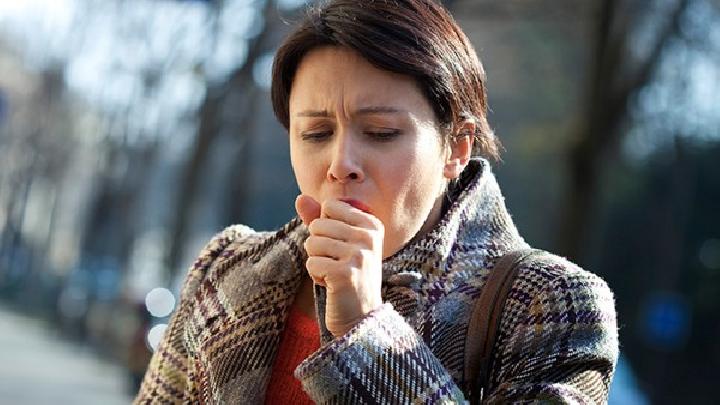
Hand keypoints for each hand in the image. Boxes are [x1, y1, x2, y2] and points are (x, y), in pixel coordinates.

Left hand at [296, 195, 384, 336]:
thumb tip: (300, 198)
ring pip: (312, 243)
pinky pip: (311, 263)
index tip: (342, 246)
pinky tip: (332, 284)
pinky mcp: (345, 274)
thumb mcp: (337, 242)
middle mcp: (369, 236)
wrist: (361, 316)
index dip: (326, 227)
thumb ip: (320, 219)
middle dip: (319, 246)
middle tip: (337, 264)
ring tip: (334, 273)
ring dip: (317, 261)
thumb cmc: (348, 275)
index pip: (329, 206)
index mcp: (372, 223)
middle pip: (318, 224)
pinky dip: (316, 276)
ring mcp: (359, 255)